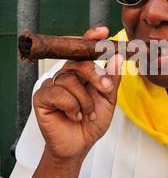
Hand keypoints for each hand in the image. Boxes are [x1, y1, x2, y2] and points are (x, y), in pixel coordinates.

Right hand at [33, 27, 122, 161]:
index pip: (84, 50)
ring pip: (70, 80)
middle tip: (105, 89)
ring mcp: (52, 84)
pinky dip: (71, 106)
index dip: (91, 37)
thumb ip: (112, 79)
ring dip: (85, 101)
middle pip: (80, 62)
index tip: (103, 32)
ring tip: (87, 114)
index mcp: (82, 72)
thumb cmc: (92, 122)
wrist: (79, 145)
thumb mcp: (108, 100)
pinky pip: (58, 93)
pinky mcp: (42, 97)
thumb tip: (116, 57)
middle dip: (96, 75)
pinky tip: (73, 116)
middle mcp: (66, 74)